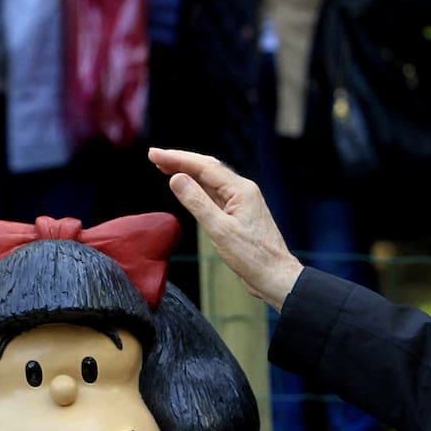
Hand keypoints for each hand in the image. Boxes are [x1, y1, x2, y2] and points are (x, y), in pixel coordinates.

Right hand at [148, 148, 302, 309]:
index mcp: (241, 190)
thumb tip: (176, 178)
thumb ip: (197, 202)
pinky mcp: (239, 215)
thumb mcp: (220, 230)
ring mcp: (241, 203)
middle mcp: (243, 191)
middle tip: (155, 157)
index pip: (204, 167)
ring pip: (210, 182)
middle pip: (207, 169)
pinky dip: (198, 189)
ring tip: (164, 167)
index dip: (177, 158)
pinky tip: (187, 188)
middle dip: (180, 161)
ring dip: (188, 173)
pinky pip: (215, 195)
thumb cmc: (253, 257)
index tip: (154, 154)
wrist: (275, 276)